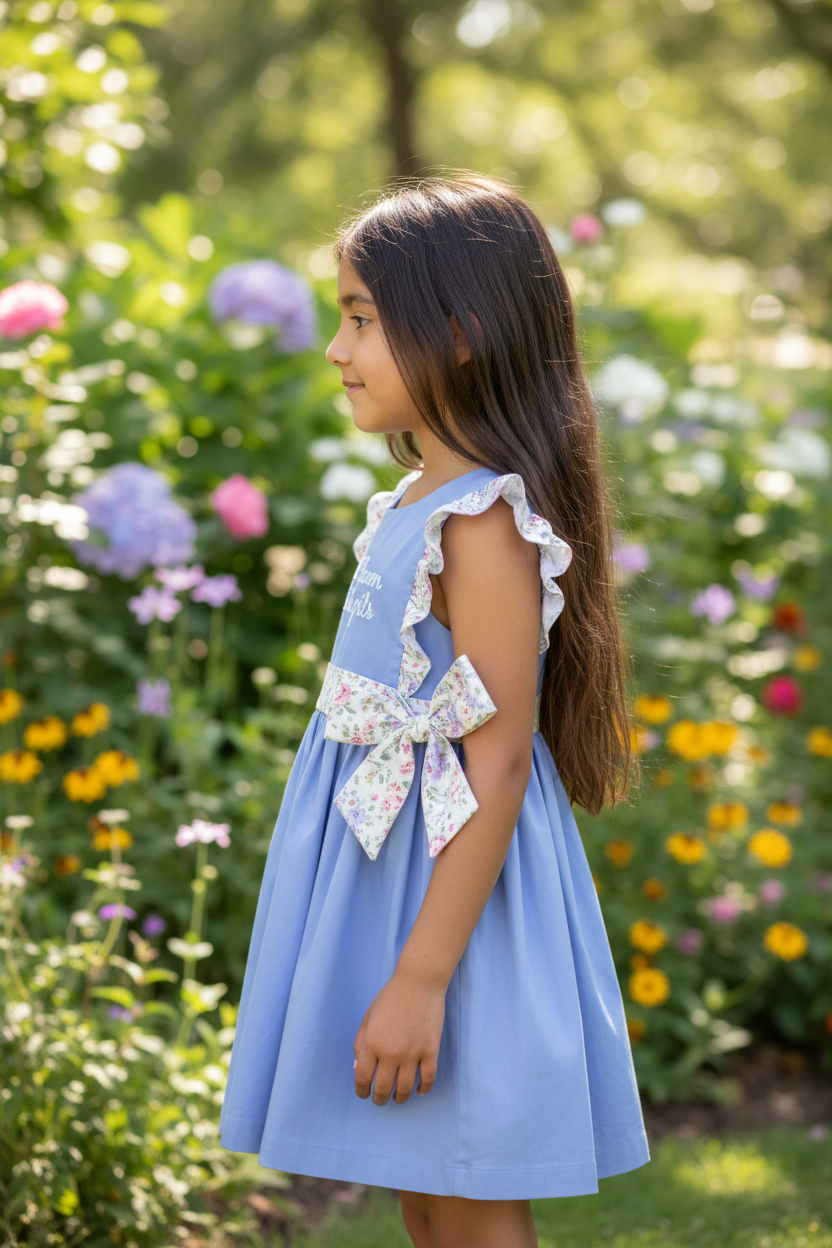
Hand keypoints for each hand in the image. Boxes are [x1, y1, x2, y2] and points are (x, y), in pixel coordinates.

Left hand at [353, 967, 445, 1105]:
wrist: (419, 983)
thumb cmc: (390, 998)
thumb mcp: (368, 1018)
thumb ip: (360, 1044)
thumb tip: (357, 1069)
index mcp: (371, 1043)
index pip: (363, 1079)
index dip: (362, 1091)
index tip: (364, 1094)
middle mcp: (390, 1052)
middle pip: (383, 1089)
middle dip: (379, 1099)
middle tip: (380, 1099)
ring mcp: (412, 1053)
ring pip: (405, 1090)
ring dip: (400, 1098)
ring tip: (398, 1097)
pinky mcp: (430, 1051)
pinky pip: (428, 1080)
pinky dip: (423, 1090)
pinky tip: (419, 1090)